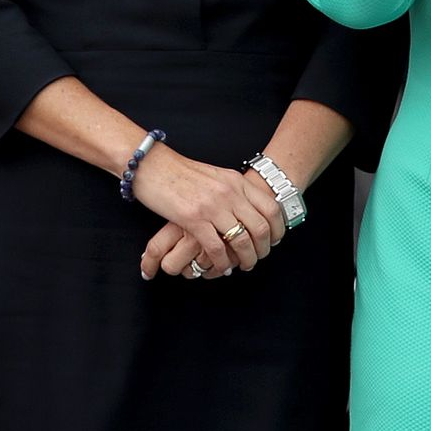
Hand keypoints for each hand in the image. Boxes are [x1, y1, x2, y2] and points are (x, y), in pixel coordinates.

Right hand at [131, 149, 284, 276]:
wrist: (152, 164)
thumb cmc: (180, 172)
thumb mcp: (215, 176)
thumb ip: (232, 190)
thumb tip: (245, 207)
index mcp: (237, 181)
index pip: (270, 208)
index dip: (277, 229)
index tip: (274, 241)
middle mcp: (229, 192)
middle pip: (261, 227)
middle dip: (263, 249)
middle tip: (258, 258)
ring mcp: (212, 206)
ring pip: (241, 240)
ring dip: (245, 259)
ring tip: (243, 266)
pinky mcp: (193, 218)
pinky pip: (216, 247)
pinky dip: (221, 261)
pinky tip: (221, 266)